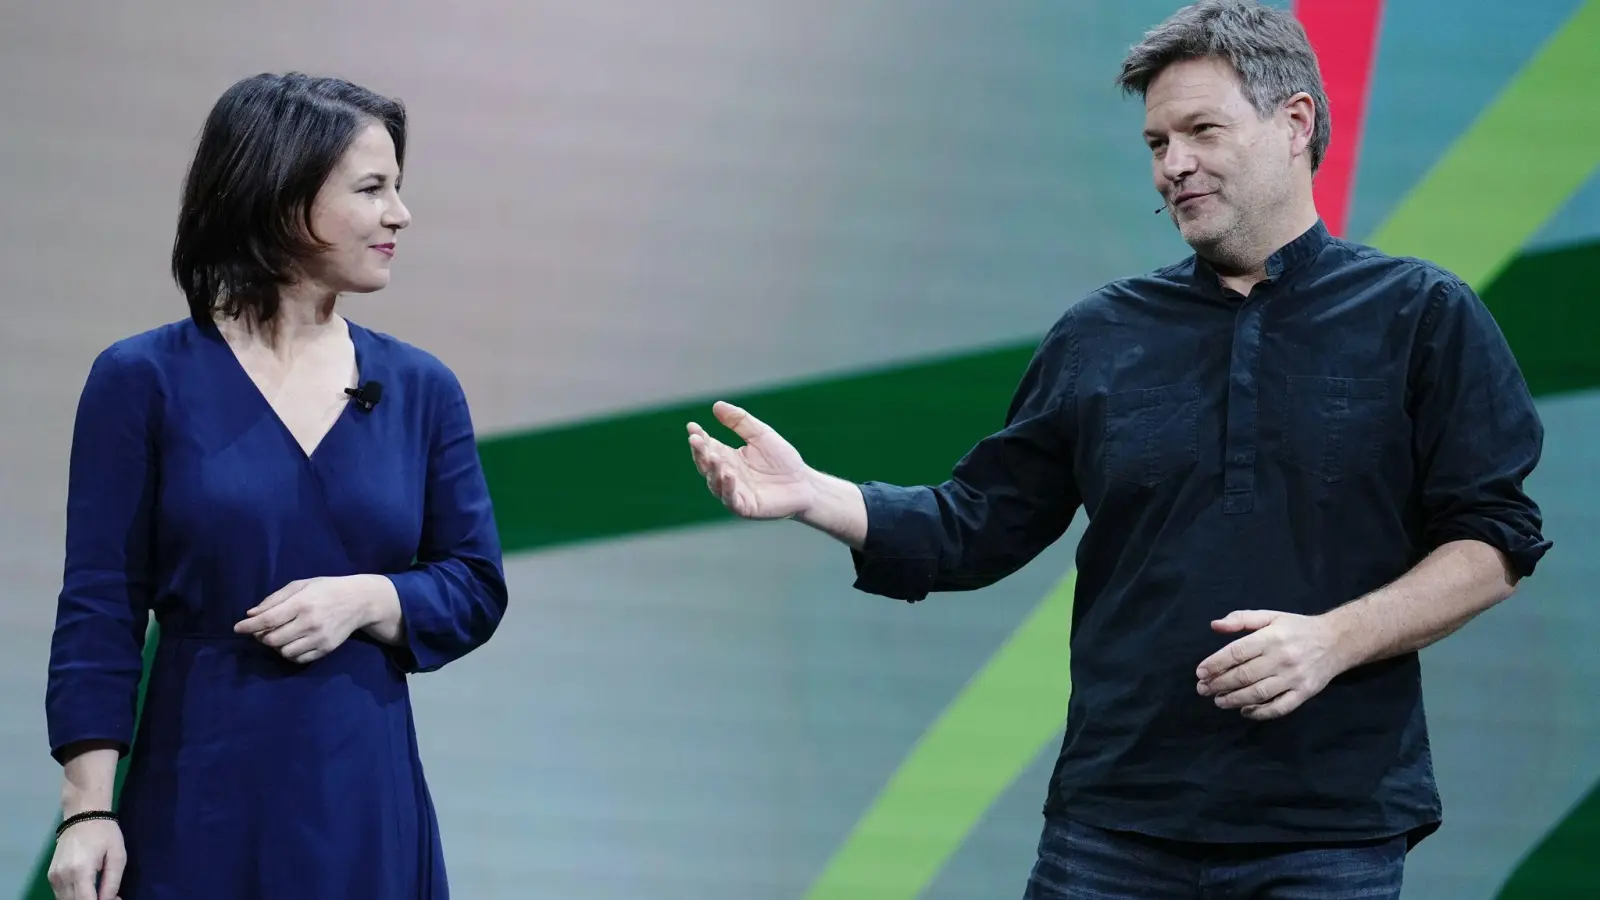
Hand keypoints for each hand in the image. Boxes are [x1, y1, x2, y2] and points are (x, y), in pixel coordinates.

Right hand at [48, 818, 123, 899]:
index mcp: (80, 871)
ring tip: (99, 891)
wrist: (82, 815)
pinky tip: (87, 889)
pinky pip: (61, 895)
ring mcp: (53, 877)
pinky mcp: (50, 876)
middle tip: (109, 895)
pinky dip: (74, 897)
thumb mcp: (118, 856)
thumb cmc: (105, 833)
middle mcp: (62, 877)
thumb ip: (113, 883)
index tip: (115, 899)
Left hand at [233, 576, 372, 663]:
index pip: (268, 620)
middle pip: (272, 640)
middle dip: (262, 636)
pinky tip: (292, 643)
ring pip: (284, 652)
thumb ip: (274, 599)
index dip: (249, 626)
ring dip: (276, 646)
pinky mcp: (326, 649)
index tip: (237, 628)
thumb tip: (251, 615)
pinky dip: (290, 653)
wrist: (359, 601)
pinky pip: (299, 659)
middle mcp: (310, 623)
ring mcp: (319, 638)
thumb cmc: (326, 589)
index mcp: (302, 603)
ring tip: (280, 635)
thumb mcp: (300, 585)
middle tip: (263, 630)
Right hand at [686, 401, 816, 519]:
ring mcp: (734, 492)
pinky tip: (728, 474)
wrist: (805, 483)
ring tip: (712, 455)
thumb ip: (740, 421)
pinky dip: (728, 488)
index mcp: (728, 458)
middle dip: (700, 452)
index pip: (708, 447)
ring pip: (715, 483)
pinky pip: (731, 499)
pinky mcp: (745, 507)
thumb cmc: (783, 460)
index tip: (692, 426)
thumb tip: (716, 405)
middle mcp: (726, 475)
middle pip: (707, 464)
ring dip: (711, 469)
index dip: (699, 438)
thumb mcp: (761, 434)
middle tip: (695, 439)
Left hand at [1195, 610, 1345, 720]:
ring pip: (1258, 693)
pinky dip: (1260, 713)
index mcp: (1271, 637)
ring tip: (1218, 701)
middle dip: (1219, 684)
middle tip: (1202, 689)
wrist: (1337, 641)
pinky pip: (1279, 708)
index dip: (1215, 663)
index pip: (1237, 652)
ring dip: (1234, 699)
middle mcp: (1282, 658)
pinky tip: (1244, 711)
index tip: (1200, 672)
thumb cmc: (1296, 628)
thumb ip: (1241, 619)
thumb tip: (1214, 626)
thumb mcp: (1270, 616)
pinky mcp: (1304, 693)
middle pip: (1244, 675)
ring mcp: (1294, 678)